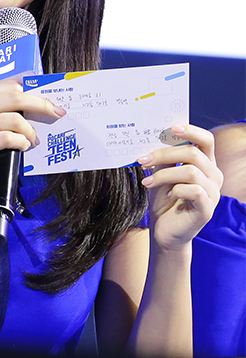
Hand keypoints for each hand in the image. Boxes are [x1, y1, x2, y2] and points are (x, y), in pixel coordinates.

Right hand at [0, 78, 65, 196]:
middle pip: (16, 95)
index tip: (50, 98)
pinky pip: (7, 138)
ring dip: (30, 131)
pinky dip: (21, 143)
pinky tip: (23, 147)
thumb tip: (36, 105)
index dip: (34, 89)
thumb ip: (0, 109)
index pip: (10, 83)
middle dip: (41, 104)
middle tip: (56, 114)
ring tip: (33, 140)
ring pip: (15, 119)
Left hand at [138, 124, 222, 250]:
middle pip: (193, 153)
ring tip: (148, 182)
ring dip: (164, 174)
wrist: (164, 231)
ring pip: (190, 171)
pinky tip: (168, 194)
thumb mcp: (161, 174)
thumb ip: (164, 158)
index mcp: (205, 164)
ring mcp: (213, 193)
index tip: (171, 127)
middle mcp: (214, 176)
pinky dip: (176, 189)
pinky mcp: (207, 209)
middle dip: (164, 153)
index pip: (206, 140)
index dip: (191, 131)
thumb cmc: (165, 200)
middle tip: (143, 160)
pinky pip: (194, 190)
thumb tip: (155, 138)